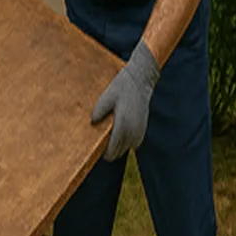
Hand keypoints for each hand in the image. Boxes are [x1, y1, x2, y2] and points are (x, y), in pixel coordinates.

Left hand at [91, 40, 160, 160]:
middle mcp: (132, 131)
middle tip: (101, 143)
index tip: (98, 151)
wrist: (140, 81)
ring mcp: (139, 131)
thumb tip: (92, 123)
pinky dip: (126, 142)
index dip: (105, 154)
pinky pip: (133, 143)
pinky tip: (120, 134)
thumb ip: (98, 111)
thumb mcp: (106, 97)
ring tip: (110, 138)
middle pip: (119, 152)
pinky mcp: (143, 128)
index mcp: (122, 125)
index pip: (112, 150)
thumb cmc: (121, 87)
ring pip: (127, 149)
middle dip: (110, 151)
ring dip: (119, 146)